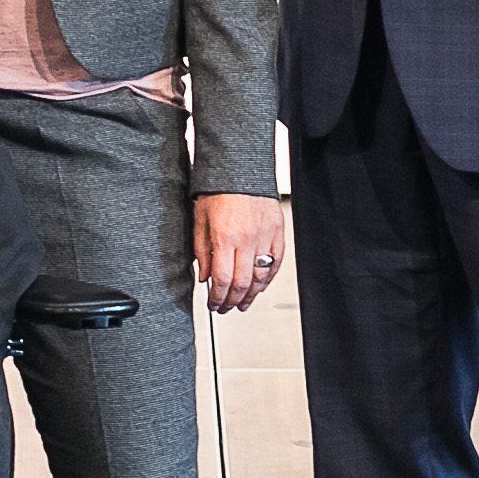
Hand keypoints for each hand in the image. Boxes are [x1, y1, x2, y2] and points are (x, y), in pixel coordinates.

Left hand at [194, 193, 286, 311]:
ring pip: (261, 278)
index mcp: (225, 237)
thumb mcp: (200, 221)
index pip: (221, 280)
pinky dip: (267, 280)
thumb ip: (202, 251)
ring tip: (241, 303)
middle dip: (231, 301)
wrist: (241, 168)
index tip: (212, 305)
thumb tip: (204, 278)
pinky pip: (275, 264)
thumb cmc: (217, 190)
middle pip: (241, 283)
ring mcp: (265, 237)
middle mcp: (247, 240)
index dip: (216, 298)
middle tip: (224, 308)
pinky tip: (259, 287)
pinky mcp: (278, 232)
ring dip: (250, 296)